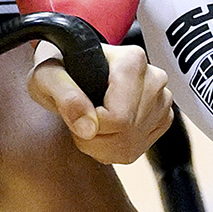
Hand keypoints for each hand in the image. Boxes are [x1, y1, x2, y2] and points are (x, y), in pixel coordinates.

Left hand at [29, 41, 172, 166]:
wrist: (75, 70)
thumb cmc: (61, 70)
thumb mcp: (48, 78)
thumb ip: (65, 97)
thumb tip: (88, 129)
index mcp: (132, 61)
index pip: (118, 117)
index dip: (90, 124)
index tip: (76, 111)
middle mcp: (154, 78)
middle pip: (126, 134)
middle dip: (94, 138)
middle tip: (78, 120)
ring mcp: (162, 99)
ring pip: (132, 146)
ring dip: (101, 146)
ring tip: (90, 123)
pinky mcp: (163, 118)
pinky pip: (138, 150)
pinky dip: (115, 149)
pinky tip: (105, 130)